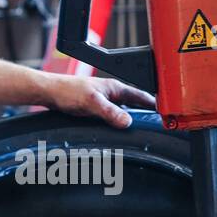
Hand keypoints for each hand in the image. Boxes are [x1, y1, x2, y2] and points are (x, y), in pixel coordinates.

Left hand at [39, 73, 155, 127]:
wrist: (49, 92)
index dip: (155, 104)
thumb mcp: (91, 102)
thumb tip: (127, 122)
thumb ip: (110, 112)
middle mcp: (111, 92)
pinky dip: (121, 121)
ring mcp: (104, 99)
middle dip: (147, 112)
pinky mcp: (96, 106)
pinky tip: (120, 129)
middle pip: (135, 103)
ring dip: (134, 117)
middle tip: (159, 123)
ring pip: (125, 109)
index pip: (141, 95)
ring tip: (143, 128)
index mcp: (115, 87)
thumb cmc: (67, 91)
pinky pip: (115, 114)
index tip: (167, 112)